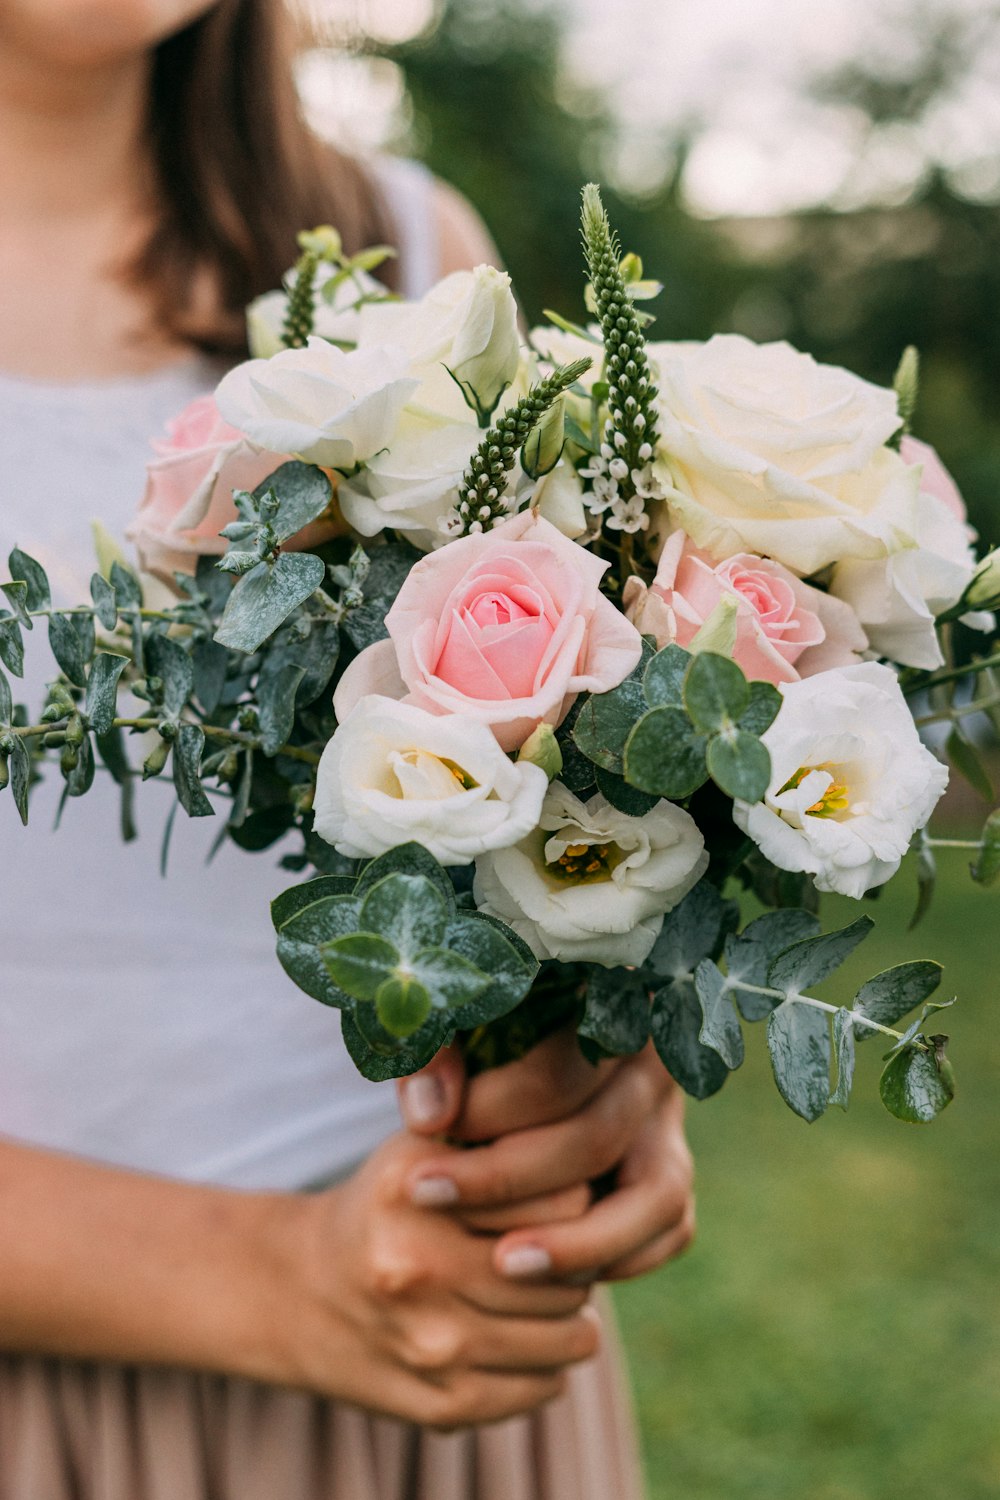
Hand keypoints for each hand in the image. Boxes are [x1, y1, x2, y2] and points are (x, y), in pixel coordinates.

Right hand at [275, 1131, 599, 1429]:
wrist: (297, 1293)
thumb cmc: (386, 1207)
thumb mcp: (422, 1148)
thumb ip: (496, 1137)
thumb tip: (591, 1155)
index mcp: (416, 1191)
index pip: (564, 1197)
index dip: (575, 1195)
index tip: (560, 1193)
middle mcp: (420, 1269)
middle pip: (570, 1272)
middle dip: (577, 1258)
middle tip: (553, 1247)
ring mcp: (432, 1345)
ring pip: (572, 1336)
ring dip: (568, 1315)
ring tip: (540, 1292)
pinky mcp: (444, 1406)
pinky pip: (546, 1385)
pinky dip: (545, 1361)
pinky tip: (513, 1333)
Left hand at [398, 1037, 694, 1283]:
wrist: (519, 1052)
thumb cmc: (477, 1028)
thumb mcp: (448, 1020)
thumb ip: (432, 1052)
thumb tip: (428, 1115)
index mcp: (608, 1006)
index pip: (560, 1070)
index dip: (492, 1108)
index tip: (427, 1130)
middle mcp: (655, 1064)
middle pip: (598, 1136)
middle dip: (506, 1177)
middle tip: (428, 1193)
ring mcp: (672, 1122)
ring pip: (657, 1195)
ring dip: (578, 1242)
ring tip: (501, 1263)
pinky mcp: (673, 1171)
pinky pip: (668, 1230)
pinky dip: (614, 1258)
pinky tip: (542, 1269)